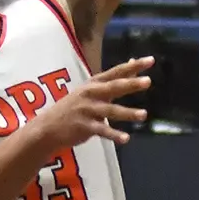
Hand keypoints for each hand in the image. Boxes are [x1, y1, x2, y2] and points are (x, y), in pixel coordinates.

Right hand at [32, 57, 153, 148]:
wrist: (48, 127)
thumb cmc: (74, 106)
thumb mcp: (90, 89)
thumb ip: (113, 79)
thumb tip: (133, 62)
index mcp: (94, 83)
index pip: (116, 72)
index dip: (133, 66)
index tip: (150, 60)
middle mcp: (91, 94)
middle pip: (114, 87)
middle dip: (130, 84)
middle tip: (148, 81)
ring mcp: (87, 110)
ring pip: (110, 110)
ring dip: (127, 112)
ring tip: (143, 114)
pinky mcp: (84, 126)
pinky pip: (102, 131)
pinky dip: (114, 135)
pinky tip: (126, 139)